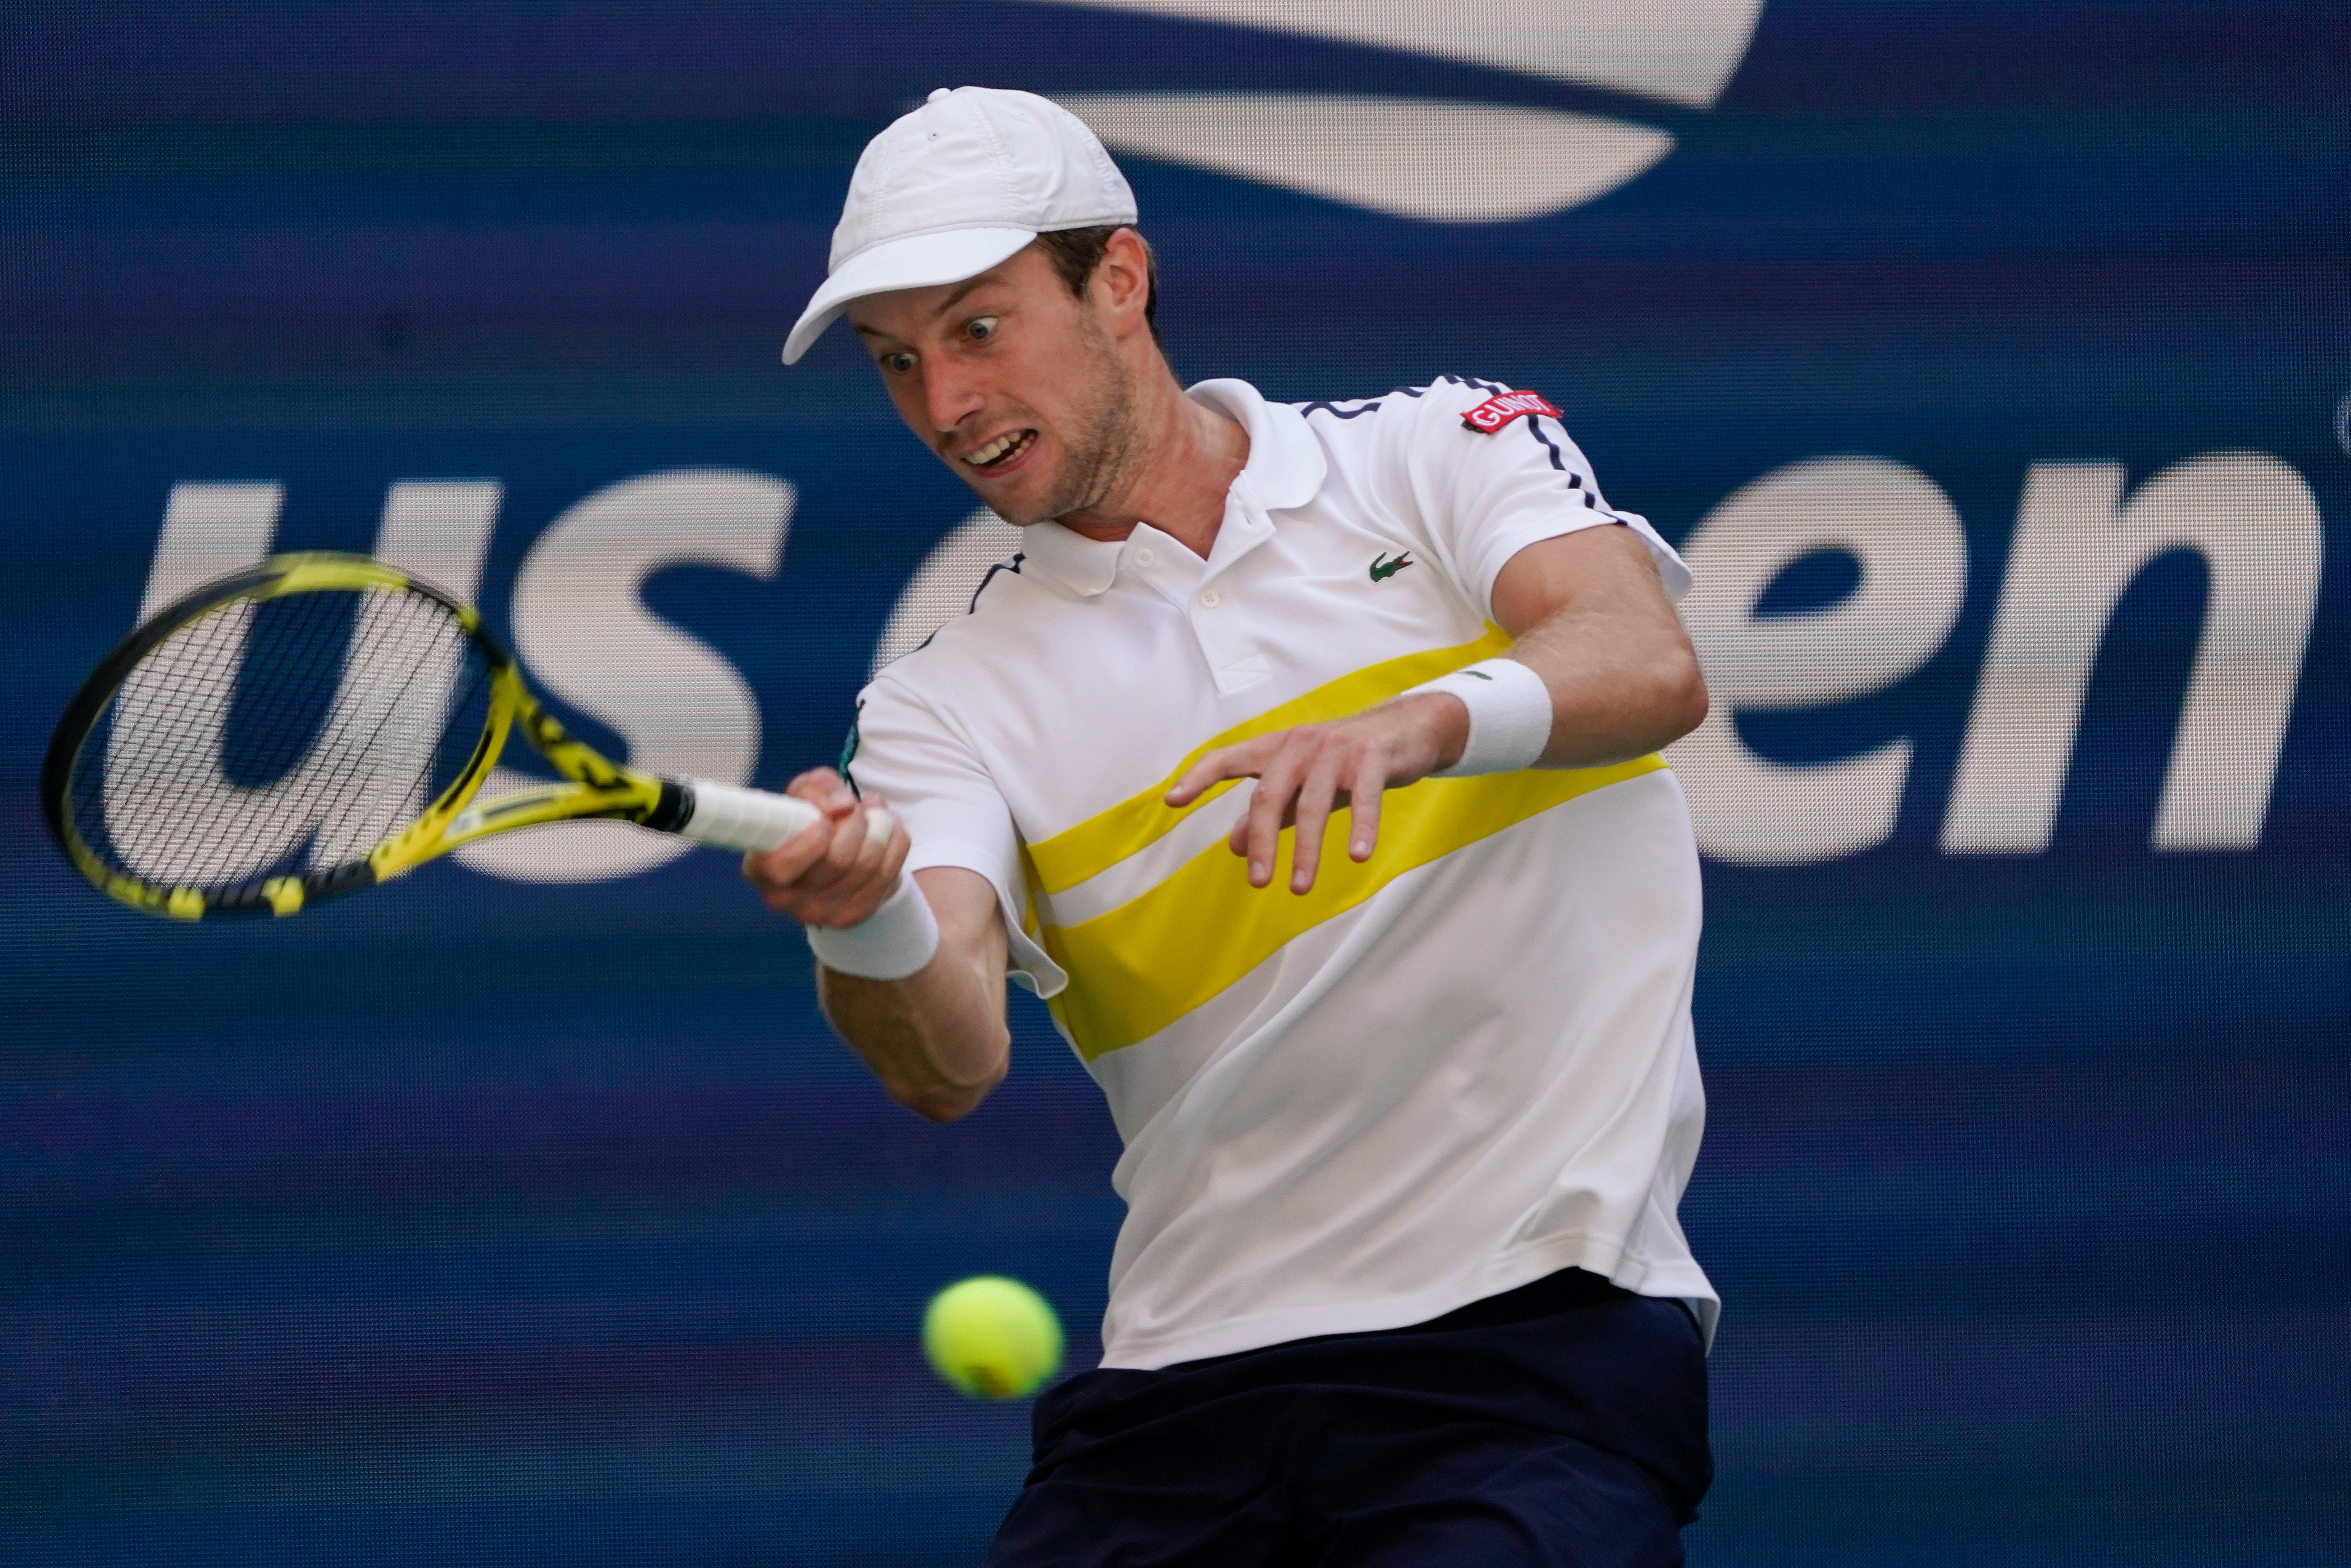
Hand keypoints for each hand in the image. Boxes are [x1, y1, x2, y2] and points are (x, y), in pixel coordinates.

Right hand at [741, 768, 909, 927]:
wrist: (838, 851)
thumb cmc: (810, 818)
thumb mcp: (805, 792)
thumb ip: (818, 787)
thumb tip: (842, 806)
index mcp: (761, 869)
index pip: (779, 867)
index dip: (807, 844)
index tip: (824, 822)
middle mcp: (787, 899)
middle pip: (837, 860)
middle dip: (854, 821)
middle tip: (854, 807)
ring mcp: (822, 913)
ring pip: (867, 864)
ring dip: (879, 827)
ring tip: (873, 812)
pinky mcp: (855, 915)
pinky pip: (890, 873)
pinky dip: (895, 842)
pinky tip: (885, 830)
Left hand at [1163, 694, 1468, 894]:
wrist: (1408, 728)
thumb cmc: (1347, 760)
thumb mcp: (1304, 785)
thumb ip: (1270, 813)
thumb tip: (1231, 845)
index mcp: (1278, 749)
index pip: (1227, 758)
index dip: (1198, 777)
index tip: (1172, 800)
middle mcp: (1301, 744)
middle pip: (1269, 795)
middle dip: (1260, 841)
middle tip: (1258, 881)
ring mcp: (1337, 749)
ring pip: (1313, 803)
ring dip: (1306, 850)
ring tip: (1300, 886)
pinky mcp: (1372, 757)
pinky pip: (1364, 797)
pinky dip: (1361, 827)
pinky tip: (1357, 855)